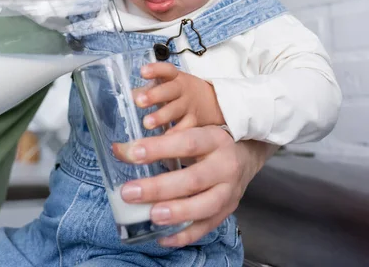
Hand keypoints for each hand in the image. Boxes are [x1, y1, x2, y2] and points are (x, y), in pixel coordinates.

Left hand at [113, 126, 277, 246]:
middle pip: (193, 179)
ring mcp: (229, 191)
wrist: (247, 154)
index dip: (158, 148)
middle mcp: (225, 166)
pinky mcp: (228, 211)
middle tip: (129, 192)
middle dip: (159, 188)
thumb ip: (162, 140)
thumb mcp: (193, 131)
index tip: (132, 153)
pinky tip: (162, 237)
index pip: (186, 143)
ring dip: (176, 213)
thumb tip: (120, 150)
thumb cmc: (212, 142)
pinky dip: (184, 235)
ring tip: (151, 216)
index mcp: (214, 140)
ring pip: (204, 206)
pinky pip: (206, 227)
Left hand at [135, 62, 224, 129]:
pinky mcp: (194, 121)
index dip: (155, 70)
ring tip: (147, 123)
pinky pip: (185, 127)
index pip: (166, 70)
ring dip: (161, 116)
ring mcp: (189, 105)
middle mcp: (182, 89)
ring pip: (176, 109)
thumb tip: (130, 96)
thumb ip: (148, 90)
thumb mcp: (166, 85)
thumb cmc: (179, 92)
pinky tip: (164, 139)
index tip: (143, 72)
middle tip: (139, 101)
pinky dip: (175, 133)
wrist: (211, 101)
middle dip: (154, 95)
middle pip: (170, 90)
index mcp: (174, 77)